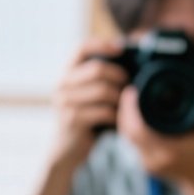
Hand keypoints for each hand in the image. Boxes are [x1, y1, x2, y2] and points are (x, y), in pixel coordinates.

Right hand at [48, 38, 126, 166]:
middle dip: (120, 76)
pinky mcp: (73, 120)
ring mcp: (65, 102)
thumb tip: (131, 63)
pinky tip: (119, 120)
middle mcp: (62, 85)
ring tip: (127, 106)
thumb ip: (100, 80)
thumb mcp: (89, 96)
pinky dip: (117, 115)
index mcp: (67, 74)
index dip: (102, 44)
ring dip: (121, 98)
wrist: (66, 150)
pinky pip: (104, 111)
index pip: (81, 48)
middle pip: (97, 69)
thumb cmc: (85, 120)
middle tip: (131, 86)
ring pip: (103, 91)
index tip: (121, 48)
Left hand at [121, 77, 193, 189]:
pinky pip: (132, 144)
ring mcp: (149, 164)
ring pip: (127, 138)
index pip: (138, 129)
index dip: (130, 109)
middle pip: (127, 132)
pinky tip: (133, 115)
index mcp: (170, 151)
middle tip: (130, 92)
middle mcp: (155, 159)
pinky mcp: (146, 165)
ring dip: (125, 119)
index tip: (133, 91)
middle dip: (125, 110)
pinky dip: (130, 128)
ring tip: (131, 101)